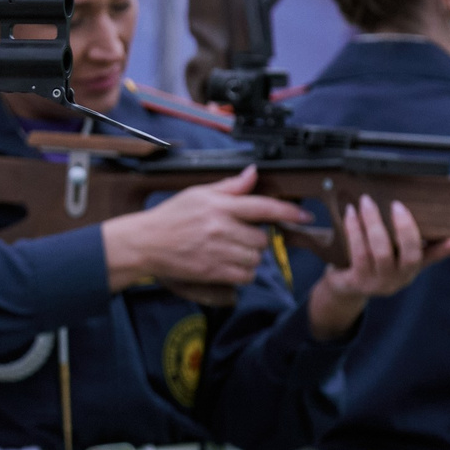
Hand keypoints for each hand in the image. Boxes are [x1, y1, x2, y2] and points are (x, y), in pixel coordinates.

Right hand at [102, 166, 308, 301]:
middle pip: (262, 238)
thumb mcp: (197, 194)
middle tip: (238, 236)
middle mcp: (221, 228)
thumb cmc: (170, 217)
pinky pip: (245, 276)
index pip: (262, 206)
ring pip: (256, 258)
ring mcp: (218, 251)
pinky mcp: (214, 271)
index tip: (305, 215)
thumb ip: (229, 186)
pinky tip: (227, 264)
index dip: (288, 211)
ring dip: (249, 257)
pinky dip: (242, 273)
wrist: (144, 243)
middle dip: (255, 239)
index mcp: (219, 206)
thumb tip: (253, 173)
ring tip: (229, 251)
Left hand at [307, 197, 449, 340]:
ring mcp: (377, 282)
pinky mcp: (355, 281)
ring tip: (367, 202)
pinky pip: (357, 252)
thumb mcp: (401, 259)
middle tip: (396, 204)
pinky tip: (351, 214)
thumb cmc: (377, 265)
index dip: (442, 248)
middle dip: (404, 228)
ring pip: (379, 251)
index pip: (430, 258)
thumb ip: (427, 248)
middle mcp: (397, 280)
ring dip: (373, 223)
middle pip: (408, 255)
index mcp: (410, 271)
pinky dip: (354, 230)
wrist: (345, 288)